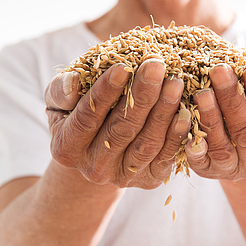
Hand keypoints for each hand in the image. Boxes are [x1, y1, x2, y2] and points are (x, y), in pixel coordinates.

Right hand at [44, 59, 189, 188]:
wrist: (97, 149)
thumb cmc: (77, 113)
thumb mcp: (59, 101)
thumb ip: (60, 90)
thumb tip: (72, 83)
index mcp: (66, 147)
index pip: (88, 117)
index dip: (105, 91)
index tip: (123, 66)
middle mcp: (93, 168)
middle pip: (121, 129)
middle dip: (141, 95)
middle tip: (156, 65)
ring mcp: (123, 177)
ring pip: (146, 143)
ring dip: (163, 111)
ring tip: (175, 82)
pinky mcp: (149, 180)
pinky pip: (165, 157)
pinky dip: (177, 135)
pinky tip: (186, 111)